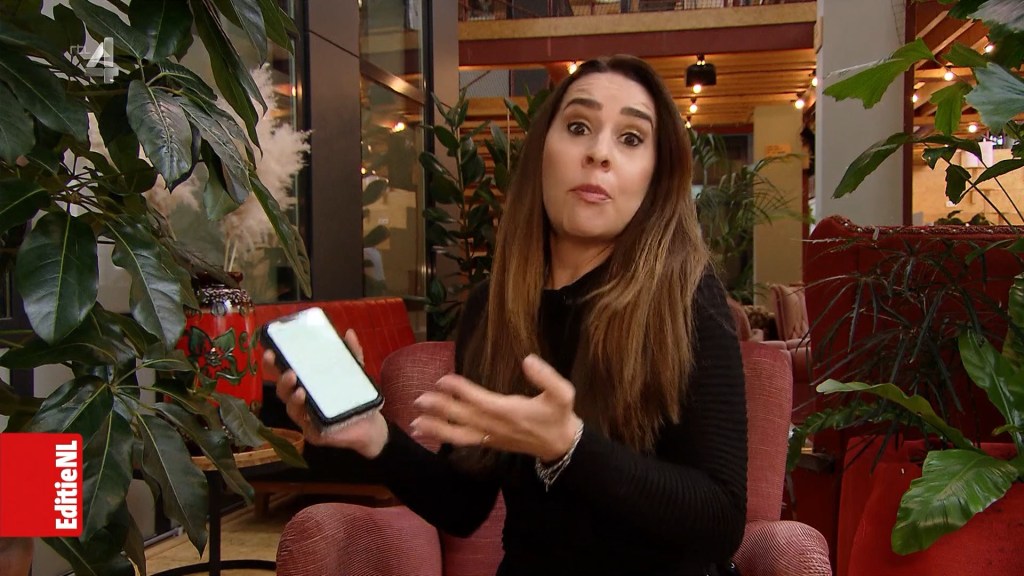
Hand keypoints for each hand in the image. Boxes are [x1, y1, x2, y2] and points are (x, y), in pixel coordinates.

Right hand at [264, 329, 388, 457]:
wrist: (372, 425)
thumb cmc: (355, 398)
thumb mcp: (354, 373)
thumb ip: (351, 354)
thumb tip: (349, 333)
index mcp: (306, 384)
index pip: (284, 373)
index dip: (273, 364)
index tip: (270, 351)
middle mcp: (302, 400)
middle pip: (283, 391)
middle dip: (281, 381)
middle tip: (290, 373)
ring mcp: (306, 418)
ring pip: (291, 409)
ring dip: (293, 399)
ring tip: (301, 390)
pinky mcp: (315, 433)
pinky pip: (306, 426)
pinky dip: (305, 417)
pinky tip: (309, 410)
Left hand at [411, 354, 582, 461]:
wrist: (561, 445)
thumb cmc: (559, 415)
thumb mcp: (563, 393)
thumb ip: (547, 376)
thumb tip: (528, 360)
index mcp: (511, 412)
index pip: (481, 401)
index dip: (462, 391)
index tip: (443, 380)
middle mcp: (496, 426)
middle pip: (464, 418)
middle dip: (441, 409)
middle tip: (419, 400)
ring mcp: (491, 436)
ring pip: (460, 434)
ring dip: (437, 428)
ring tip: (415, 423)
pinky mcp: (489, 442)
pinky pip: (464, 440)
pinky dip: (445, 436)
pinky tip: (428, 431)